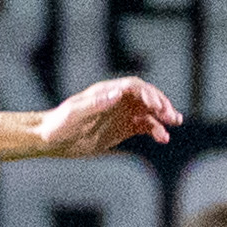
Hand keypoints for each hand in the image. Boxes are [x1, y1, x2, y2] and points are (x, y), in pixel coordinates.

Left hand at [31, 76, 181, 156]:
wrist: (51, 140)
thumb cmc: (59, 125)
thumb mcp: (75, 115)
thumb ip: (96, 103)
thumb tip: (118, 92)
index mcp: (106, 92)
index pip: (133, 86)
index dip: (147, 93)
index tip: (156, 105)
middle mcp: (116, 100)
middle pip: (145, 96)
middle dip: (161, 103)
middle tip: (172, 116)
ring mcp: (120, 114)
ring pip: (148, 111)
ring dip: (163, 116)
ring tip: (175, 123)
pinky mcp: (122, 128)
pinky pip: (144, 126)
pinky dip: (155, 130)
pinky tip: (163, 138)